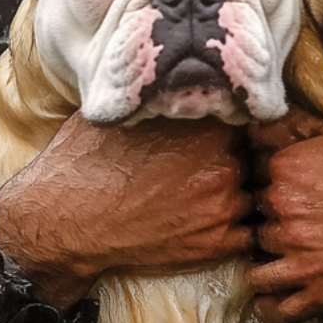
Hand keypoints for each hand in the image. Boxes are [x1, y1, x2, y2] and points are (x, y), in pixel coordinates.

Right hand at [0, 114, 254, 309]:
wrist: (64, 218)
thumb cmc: (85, 160)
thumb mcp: (126, 110)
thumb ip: (166, 98)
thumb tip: (181, 80)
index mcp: (206, 123)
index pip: (250, 115)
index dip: (237, 123)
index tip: (225, 132)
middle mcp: (224, 162)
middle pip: (258, 153)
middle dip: (241, 157)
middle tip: (214, 165)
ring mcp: (224, 205)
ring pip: (256, 193)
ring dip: (241, 192)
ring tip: (209, 194)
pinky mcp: (218, 243)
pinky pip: (250, 232)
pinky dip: (237, 227)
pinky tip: (209, 221)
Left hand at [246, 107, 322, 322]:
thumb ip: (298, 126)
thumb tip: (260, 123)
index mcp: (289, 170)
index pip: (253, 172)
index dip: (265, 177)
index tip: (277, 182)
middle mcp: (286, 214)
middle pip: (254, 217)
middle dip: (266, 217)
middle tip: (285, 217)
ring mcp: (301, 257)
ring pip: (256, 263)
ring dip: (263, 258)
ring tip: (275, 254)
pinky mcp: (321, 291)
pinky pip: (276, 308)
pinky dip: (268, 304)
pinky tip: (272, 295)